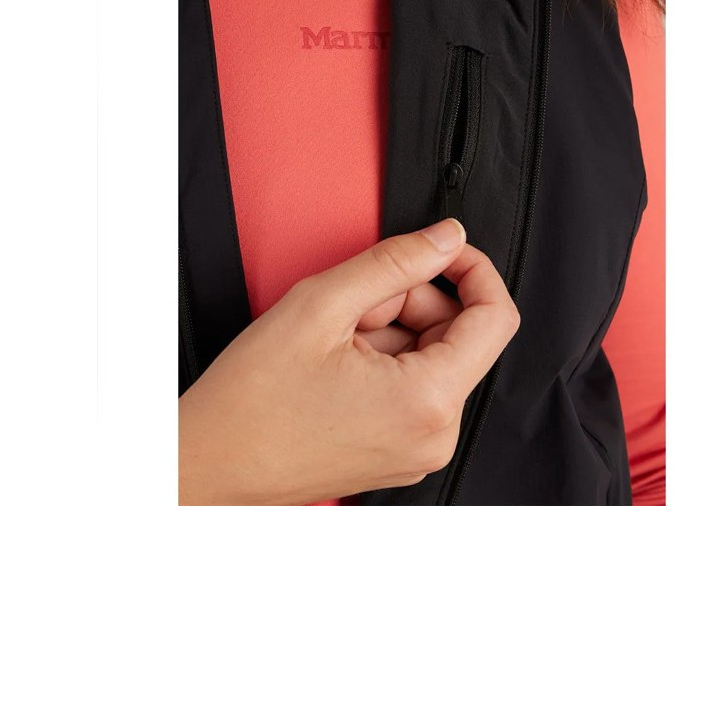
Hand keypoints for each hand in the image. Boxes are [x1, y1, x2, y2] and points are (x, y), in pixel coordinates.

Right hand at [178, 218, 519, 503]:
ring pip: (431, 358)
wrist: (208, 466)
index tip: (442, 249)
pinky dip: (382, 360)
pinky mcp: (399, 452)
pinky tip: (335, 363)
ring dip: (389, 331)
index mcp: (429, 401)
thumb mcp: (322, 304)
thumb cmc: (251, 404)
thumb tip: (447, 238)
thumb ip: (396, 262)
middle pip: (459, 335)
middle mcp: (436, 434)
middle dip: (410, 302)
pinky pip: (413, 386)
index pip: (497, 317)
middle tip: (351, 304)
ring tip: (332, 341)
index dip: (472, 269)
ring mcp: (418, 448)